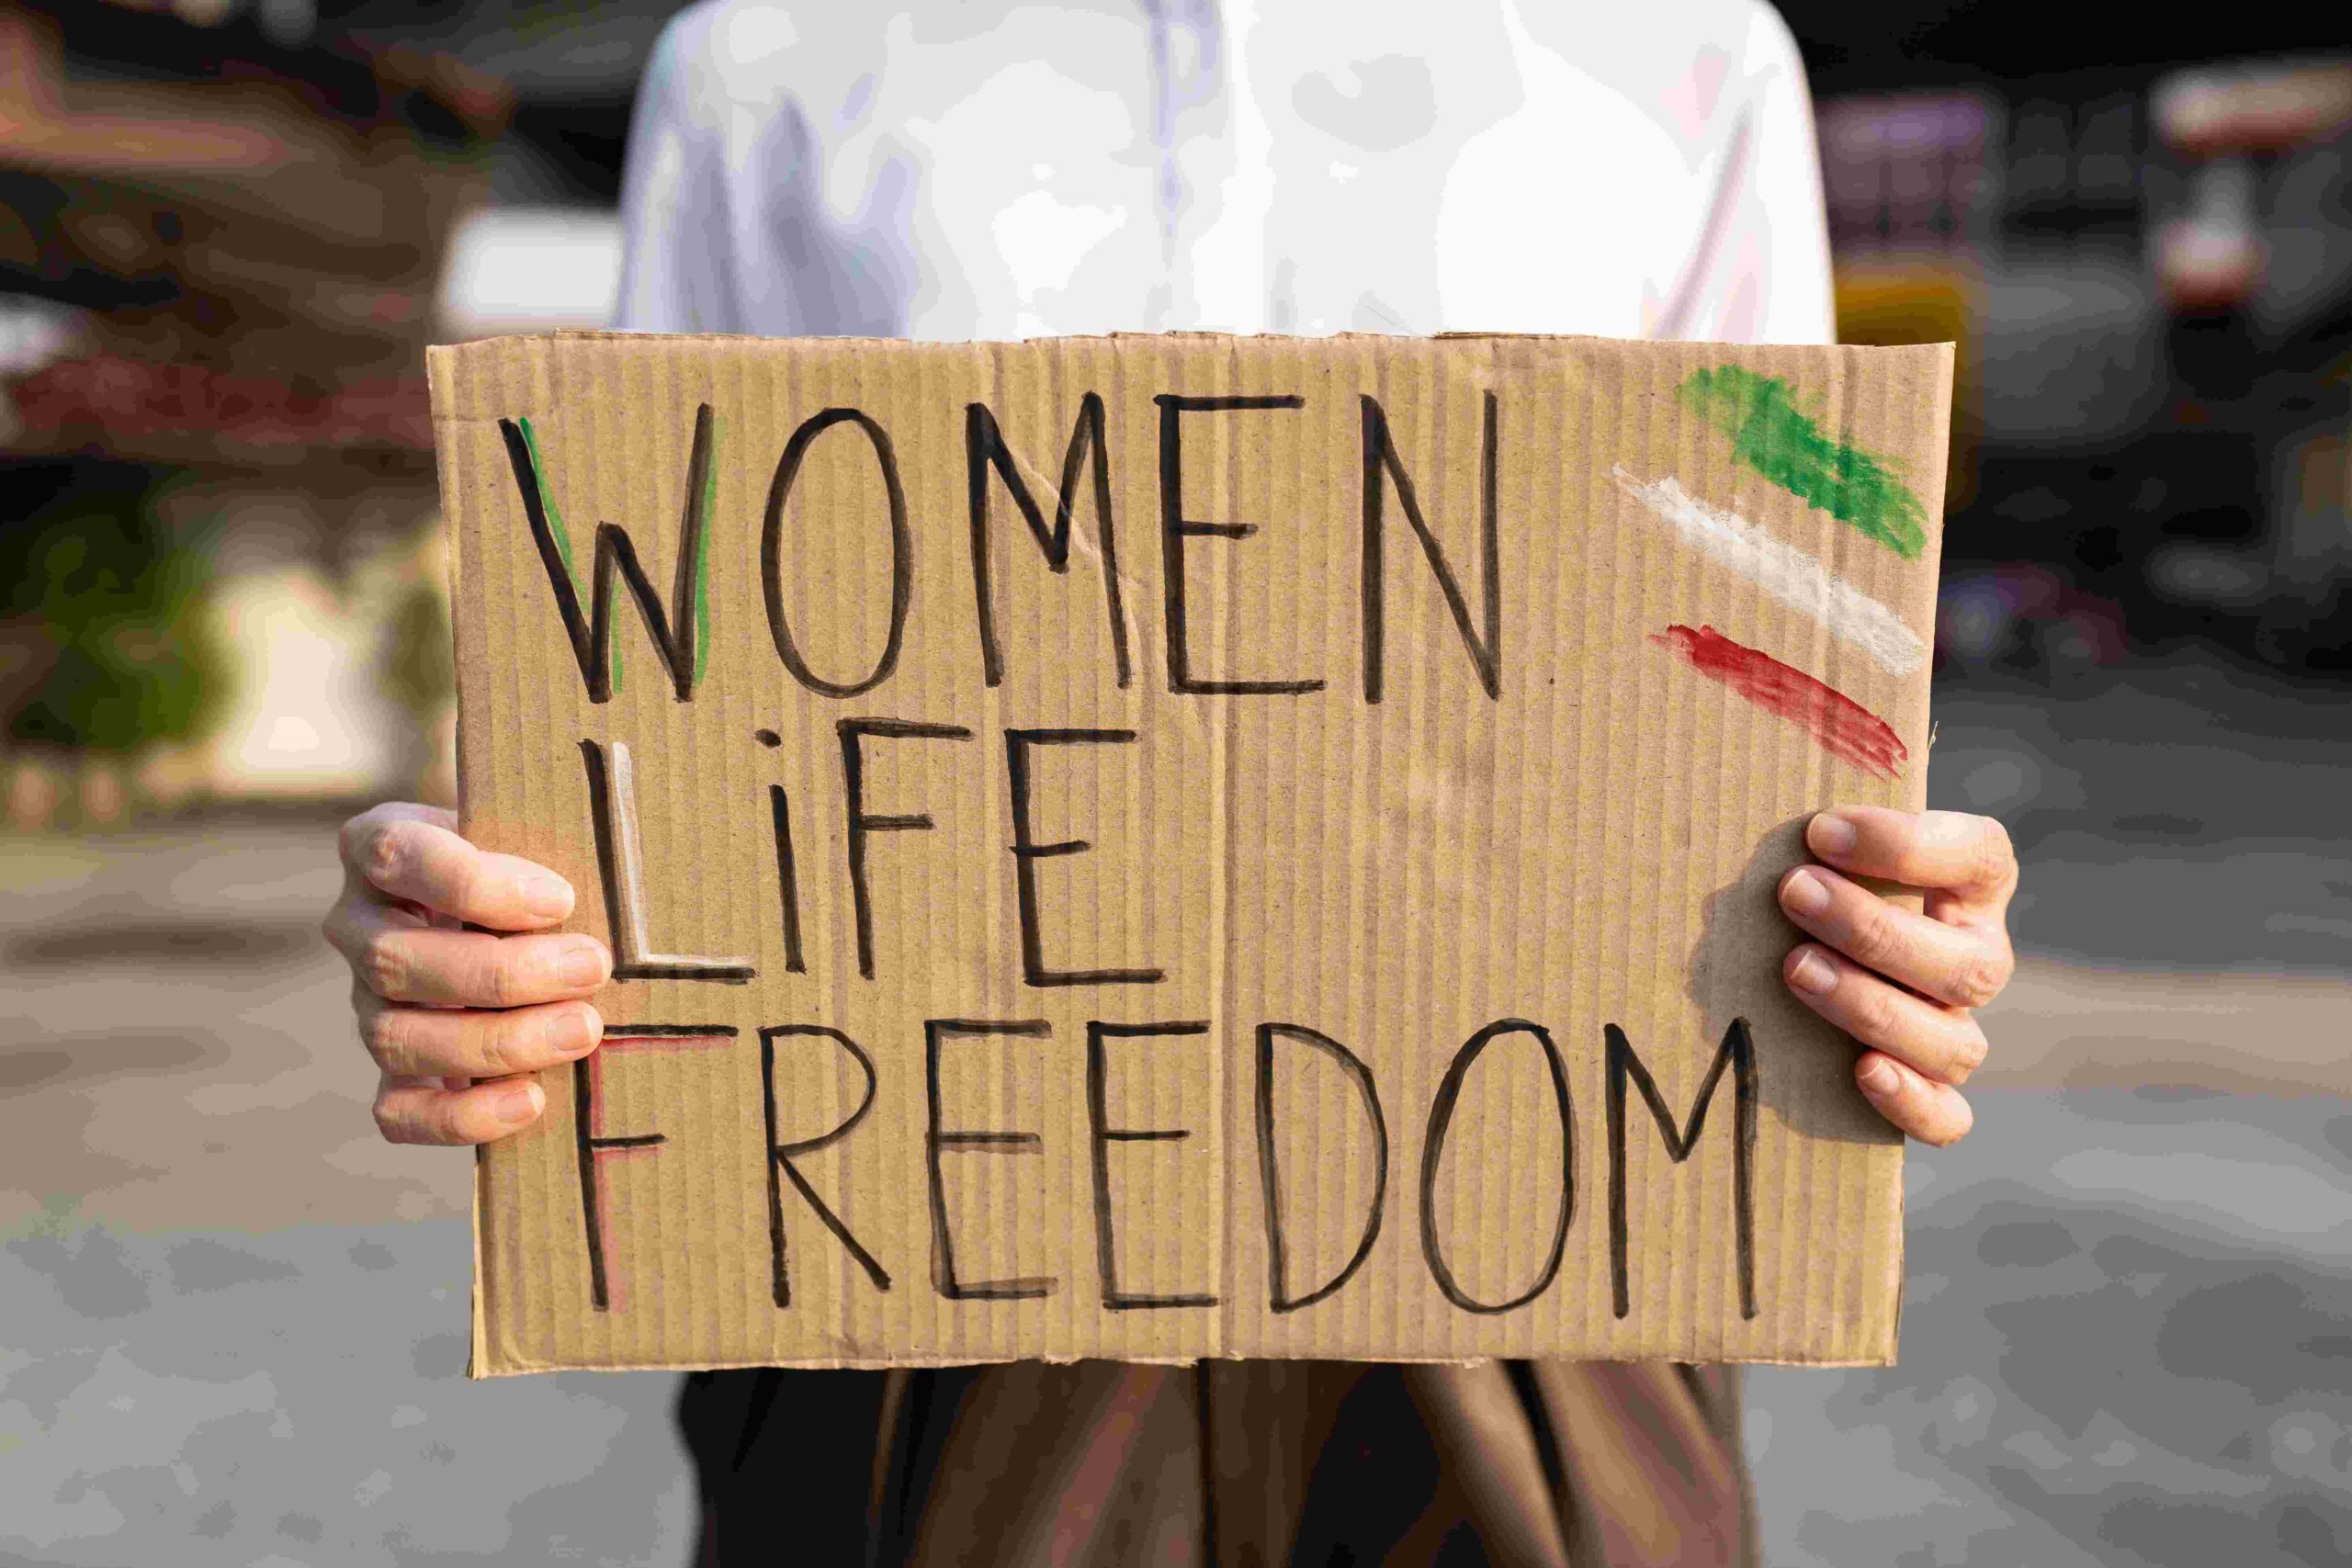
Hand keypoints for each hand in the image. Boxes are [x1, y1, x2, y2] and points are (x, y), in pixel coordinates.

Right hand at [322, 803, 609, 1143]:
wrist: (523, 912)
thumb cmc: (534, 859)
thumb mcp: (535, 829)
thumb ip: (546, 843)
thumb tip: (583, 900)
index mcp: (379, 847)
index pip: (394, 855)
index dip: (473, 884)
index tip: (560, 899)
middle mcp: (357, 926)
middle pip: (396, 960)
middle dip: (503, 973)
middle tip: (591, 967)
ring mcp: (366, 1002)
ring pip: (397, 1037)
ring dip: (498, 1041)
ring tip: (582, 1030)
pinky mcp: (393, 1068)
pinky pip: (397, 1111)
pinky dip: (461, 1116)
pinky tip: (531, 1099)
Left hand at [1776, 808, 2016, 1146]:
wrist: (1798, 949)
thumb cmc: (1806, 869)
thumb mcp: (1816, 828)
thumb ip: (1816, 791)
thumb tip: (1748, 706)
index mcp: (1969, 880)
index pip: (1978, 854)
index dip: (1909, 844)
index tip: (1820, 827)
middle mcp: (1975, 955)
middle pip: (1963, 962)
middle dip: (1873, 927)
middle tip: (1792, 893)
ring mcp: (1957, 1028)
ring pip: (1953, 1040)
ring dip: (1872, 1006)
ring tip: (1795, 970)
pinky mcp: (1930, 1093)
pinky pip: (1949, 1118)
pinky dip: (1913, 1103)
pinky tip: (1861, 1072)